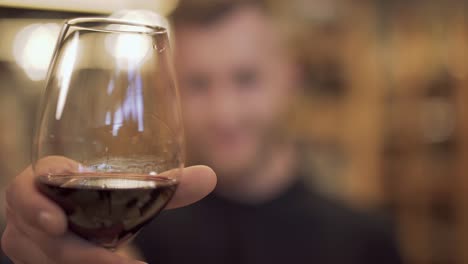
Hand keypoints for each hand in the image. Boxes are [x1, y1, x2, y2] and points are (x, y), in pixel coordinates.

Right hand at [2, 156, 216, 263]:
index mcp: (48, 182)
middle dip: (70, 251)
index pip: (26, 185)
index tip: (57, 222)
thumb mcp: (134, 193)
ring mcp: (28, 239)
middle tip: (110, 261)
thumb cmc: (108, 199)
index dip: (33, 202)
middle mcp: (32, 212)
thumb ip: (166, 187)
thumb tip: (210, 177)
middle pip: (33, 234)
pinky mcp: (35, 257)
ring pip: (40, 257)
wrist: (84, 219)